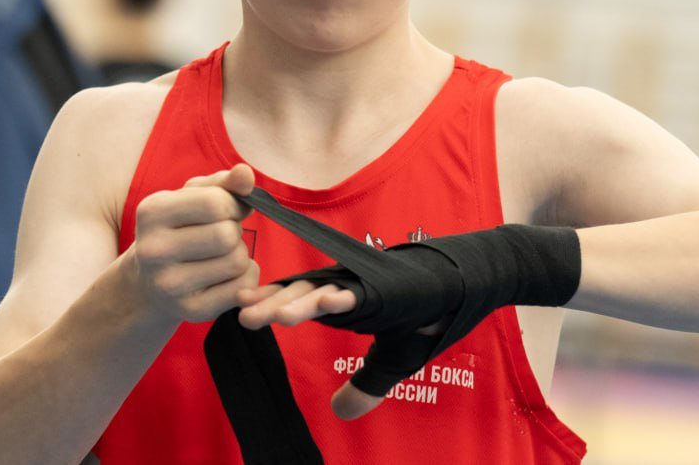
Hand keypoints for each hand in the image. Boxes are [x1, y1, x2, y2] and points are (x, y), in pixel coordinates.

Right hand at [132, 165, 259, 322]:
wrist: (149, 281)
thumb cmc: (179, 228)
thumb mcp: (192, 198)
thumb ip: (222, 182)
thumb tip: (246, 173)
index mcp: (151, 212)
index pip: (215, 203)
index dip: (232, 204)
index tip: (227, 210)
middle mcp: (153, 250)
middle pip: (227, 235)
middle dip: (235, 231)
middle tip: (222, 235)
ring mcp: (168, 285)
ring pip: (237, 262)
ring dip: (240, 254)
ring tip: (220, 254)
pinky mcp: (189, 311)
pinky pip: (242, 289)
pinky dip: (245, 278)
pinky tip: (225, 275)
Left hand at [236, 279, 447, 419]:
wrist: (458, 290)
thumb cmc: (419, 318)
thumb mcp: (388, 363)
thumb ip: (364, 385)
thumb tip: (341, 412)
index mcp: (337, 298)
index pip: (295, 298)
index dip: (269, 303)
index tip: (241, 311)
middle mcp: (344, 287)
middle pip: (299, 294)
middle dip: (271, 305)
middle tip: (243, 316)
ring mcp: (363, 285)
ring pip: (323, 292)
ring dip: (300, 303)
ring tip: (277, 317)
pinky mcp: (385, 287)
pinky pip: (360, 292)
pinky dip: (344, 296)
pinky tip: (329, 302)